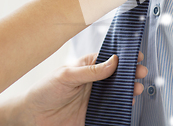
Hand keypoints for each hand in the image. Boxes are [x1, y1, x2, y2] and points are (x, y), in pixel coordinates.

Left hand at [17, 52, 147, 125]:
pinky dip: (121, 108)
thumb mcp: (66, 75)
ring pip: (117, 93)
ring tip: (136, 88)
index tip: (136, 56)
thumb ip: (90, 71)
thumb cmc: (44, 90)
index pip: (110, 59)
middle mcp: (93, 82)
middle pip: (118, 76)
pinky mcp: (94, 114)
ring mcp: (95, 98)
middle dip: (131, 73)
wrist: (31, 116)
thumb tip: (113, 61)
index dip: (124, 57)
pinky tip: (126, 104)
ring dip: (129, 90)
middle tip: (140, 72)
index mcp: (87, 67)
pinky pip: (111, 110)